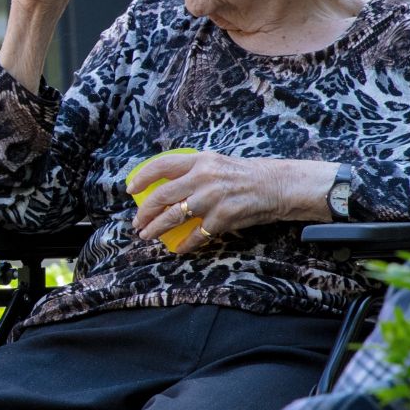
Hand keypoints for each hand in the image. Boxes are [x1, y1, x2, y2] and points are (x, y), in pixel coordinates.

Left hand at [130, 152, 337, 245]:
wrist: (278, 186)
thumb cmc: (247, 175)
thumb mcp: (218, 163)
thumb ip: (194, 171)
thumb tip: (166, 186)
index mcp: (200, 161)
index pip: (161, 165)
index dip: (142, 178)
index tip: (130, 190)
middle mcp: (203, 178)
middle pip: (161, 196)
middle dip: (144, 212)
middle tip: (137, 223)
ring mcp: (212, 199)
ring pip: (173, 217)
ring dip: (156, 229)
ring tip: (147, 236)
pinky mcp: (222, 219)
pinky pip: (195, 235)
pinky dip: (184, 244)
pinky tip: (177, 249)